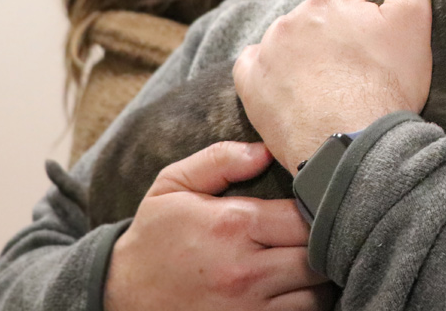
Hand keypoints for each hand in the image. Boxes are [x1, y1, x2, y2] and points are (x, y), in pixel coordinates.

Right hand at [104, 141, 333, 310]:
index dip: (319, 209)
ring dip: (320, 278)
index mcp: (233, 225)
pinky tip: (298, 288)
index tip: (317, 204)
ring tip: (312, 261)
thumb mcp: (173, 185)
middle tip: (325, 232)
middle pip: (318, 257)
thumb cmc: (154, 236)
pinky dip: (306, 304)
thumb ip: (221, 160)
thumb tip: (267, 150)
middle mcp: (246, 270)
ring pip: (316, 295)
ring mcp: (248, 308)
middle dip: (325, 243)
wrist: (119, 295)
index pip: (305, 217)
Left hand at [234, 0, 432, 173]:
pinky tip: (292, 88)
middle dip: (340, 36)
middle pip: (323, 18)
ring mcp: (268, 52)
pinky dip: (272, 73)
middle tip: (362, 70)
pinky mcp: (252, 86)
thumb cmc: (386, 86)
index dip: (375, 17)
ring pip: (291, 42)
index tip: (383, 44)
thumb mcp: (415, 23)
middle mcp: (293, 18)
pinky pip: (255, 66)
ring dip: (309, 55)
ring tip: (332, 87)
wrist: (352, 146)